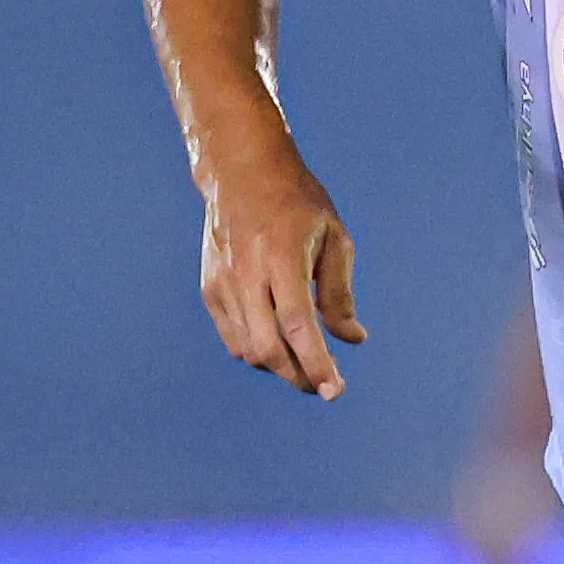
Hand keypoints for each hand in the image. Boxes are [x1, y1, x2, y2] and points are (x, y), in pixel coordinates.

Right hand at [197, 148, 363, 398]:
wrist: (241, 173)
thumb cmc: (297, 203)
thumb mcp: (334, 238)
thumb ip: (339, 294)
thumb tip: (352, 339)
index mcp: (282, 256)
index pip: (298, 325)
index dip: (317, 363)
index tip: (336, 390)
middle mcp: (247, 274)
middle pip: (268, 347)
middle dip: (299, 376)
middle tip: (326, 385)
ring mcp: (223, 283)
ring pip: (249, 349)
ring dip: (281, 367)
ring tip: (307, 364)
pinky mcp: (210, 290)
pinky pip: (234, 339)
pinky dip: (258, 353)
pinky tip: (280, 347)